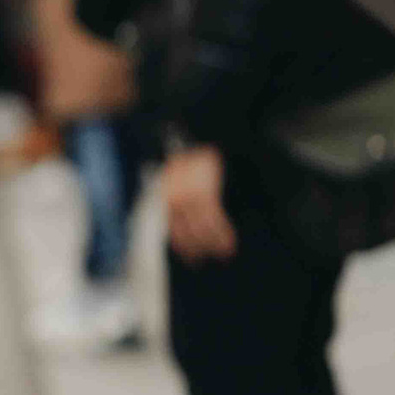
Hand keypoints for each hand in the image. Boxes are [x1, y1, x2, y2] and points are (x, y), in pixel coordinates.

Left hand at [161, 145, 234, 261]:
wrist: (195, 134)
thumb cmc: (186, 156)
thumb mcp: (173, 176)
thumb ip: (175, 197)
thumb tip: (185, 219)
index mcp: (165, 197)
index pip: (173, 230)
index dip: (183, 247)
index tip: (191, 259)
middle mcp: (174, 201)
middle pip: (187, 234)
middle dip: (197, 249)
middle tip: (205, 260)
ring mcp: (189, 199)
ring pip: (202, 230)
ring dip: (214, 245)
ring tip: (223, 254)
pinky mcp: (204, 195)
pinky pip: (215, 221)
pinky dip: (222, 234)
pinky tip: (229, 243)